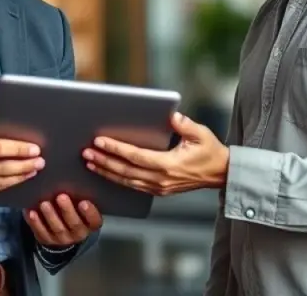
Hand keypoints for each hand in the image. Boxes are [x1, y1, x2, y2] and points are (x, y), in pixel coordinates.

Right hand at [0, 112, 43, 198]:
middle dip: (26, 164)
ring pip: (3, 180)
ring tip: (35, 168)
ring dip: (22, 175)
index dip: (18, 149)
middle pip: (4, 167)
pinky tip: (22, 177)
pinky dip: (12, 183)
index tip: (35, 148)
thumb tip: (5, 113)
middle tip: (41, 160)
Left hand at [26, 194, 102, 247]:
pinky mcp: (48, 240)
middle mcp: (78, 233)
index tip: (83, 202)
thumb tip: (74, 178)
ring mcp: (63, 239)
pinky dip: (36, 223)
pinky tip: (32, 213)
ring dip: (50, 215)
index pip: (94, 220)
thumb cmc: (74, 209)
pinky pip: (42, 233)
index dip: (90, 212)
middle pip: (74, 224)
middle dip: (67, 210)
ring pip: (58, 229)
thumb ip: (81, 196)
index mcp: (90, 224)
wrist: (63, 228)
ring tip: (44, 203)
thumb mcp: (81, 204)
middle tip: (61, 196)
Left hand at [83, 112, 228, 195]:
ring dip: (106, 172)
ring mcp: (159, 188)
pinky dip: (117, 180)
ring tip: (89, 163)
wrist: (221, 174)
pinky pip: (133, 186)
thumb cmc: (210, 152)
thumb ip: (185, 125)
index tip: (99, 141)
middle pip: (125, 171)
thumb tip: (172, 115)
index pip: (135, 156)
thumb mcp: (201, 134)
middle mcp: (160, 179)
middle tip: (85, 152)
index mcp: (168, 165)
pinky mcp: (159, 191)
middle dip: (103, 161)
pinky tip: (106, 173)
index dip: (115, 149)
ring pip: (126, 181)